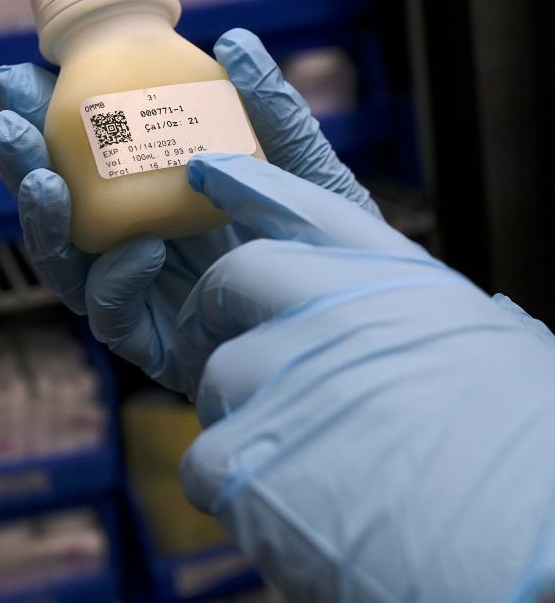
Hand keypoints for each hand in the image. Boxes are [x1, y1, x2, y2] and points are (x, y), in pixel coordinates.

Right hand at [0, 28, 378, 397]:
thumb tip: (234, 41)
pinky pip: (113, 314)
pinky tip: (142, 249)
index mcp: (161, 195)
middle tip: (7, 122)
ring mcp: (141, 294)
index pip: (89, 155)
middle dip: (25, 160)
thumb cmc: (330, 244)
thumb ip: (271, 110)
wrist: (360, 322)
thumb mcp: (303, 168)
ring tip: (37, 176)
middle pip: (62, 203)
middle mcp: (137, 239)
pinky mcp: (153, 343)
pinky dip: (117, 279)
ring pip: (66, 261)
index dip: (51, 115)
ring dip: (41, 218)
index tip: (26, 76)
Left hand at [179, 154, 554, 602]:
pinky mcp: (245, 457)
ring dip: (243, 413)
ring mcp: (283, 379)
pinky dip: (234, 483)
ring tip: (305, 458)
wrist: (537, 555)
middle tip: (236, 346)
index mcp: (402, 282)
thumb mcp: (497, 351)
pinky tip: (290, 509)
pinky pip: (205, 455)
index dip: (252, 184)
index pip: (306, 206)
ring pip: (217, 373)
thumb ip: (417, 315)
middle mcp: (334, 313)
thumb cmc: (529, 464)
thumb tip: (378, 308)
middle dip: (221, 308)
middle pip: (237, 277)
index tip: (211, 171)